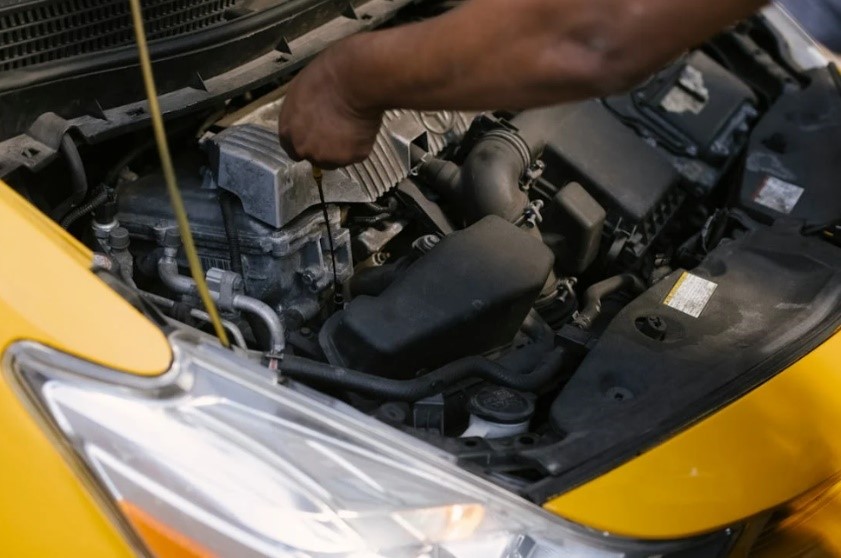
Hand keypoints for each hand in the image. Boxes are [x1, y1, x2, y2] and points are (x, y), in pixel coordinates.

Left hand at [278, 45, 382, 168]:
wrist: (353, 81)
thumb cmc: (324, 78)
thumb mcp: (298, 94)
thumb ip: (298, 116)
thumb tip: (306, 121)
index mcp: (288, 133)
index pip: (293, 150)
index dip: (306, 142)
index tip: (317, 135)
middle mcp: (306, 150)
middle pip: (315, 158)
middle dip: (324, 147)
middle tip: (337, 129)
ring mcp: (330, 157)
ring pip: (336, 159)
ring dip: (342, 148)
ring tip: (351, 126)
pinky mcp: (353, 157)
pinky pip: (356, 154)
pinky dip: (360, 144)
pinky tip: (362, 126)